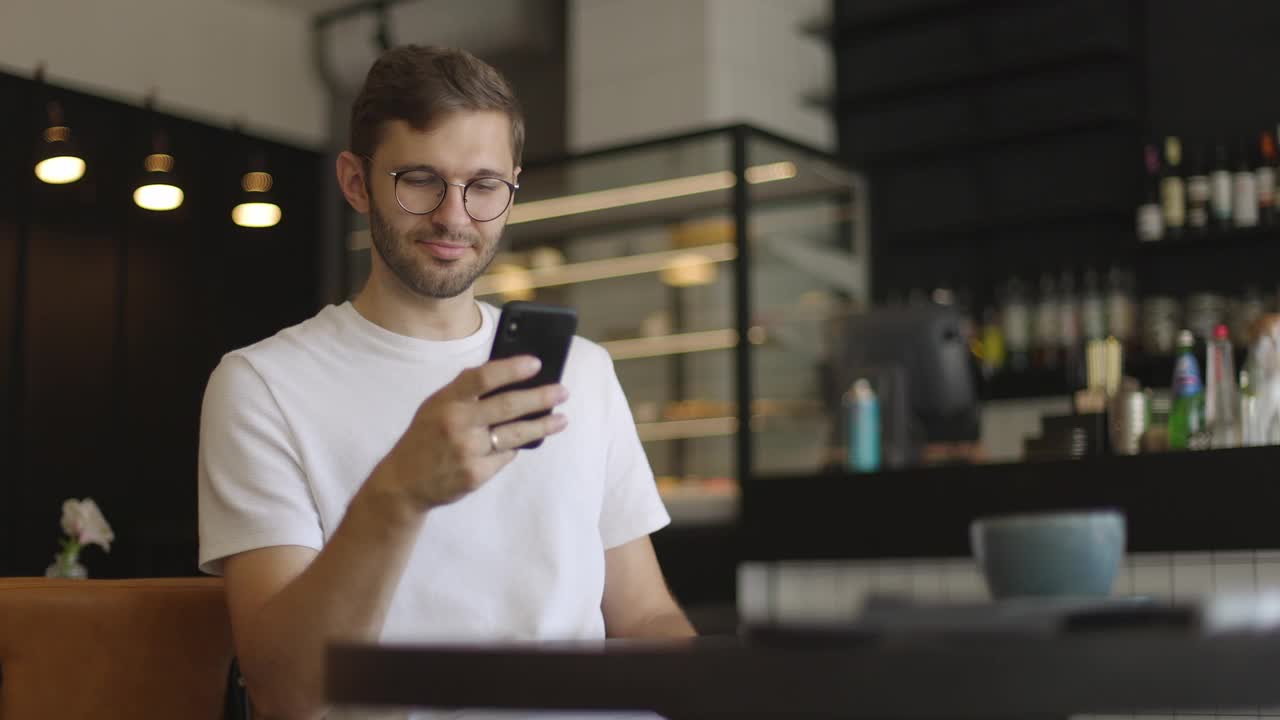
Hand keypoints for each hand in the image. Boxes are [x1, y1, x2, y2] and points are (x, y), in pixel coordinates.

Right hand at [382, 356, 568, 511]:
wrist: (404, 482)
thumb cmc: (425, 437)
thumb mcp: (435, 406)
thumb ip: (464, 392)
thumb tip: (507, 374)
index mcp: (446, 401)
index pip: (482, 378)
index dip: (511, 369)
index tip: (536, 363)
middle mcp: (457, 424)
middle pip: (507, 406)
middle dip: (540, 397)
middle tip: (562, 391)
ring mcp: (467, 450)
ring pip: (515, 434)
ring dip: (543, 426)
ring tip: (562, 419)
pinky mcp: (475, 474)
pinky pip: (506, 456)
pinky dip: (514, 448)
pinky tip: (523, 442)